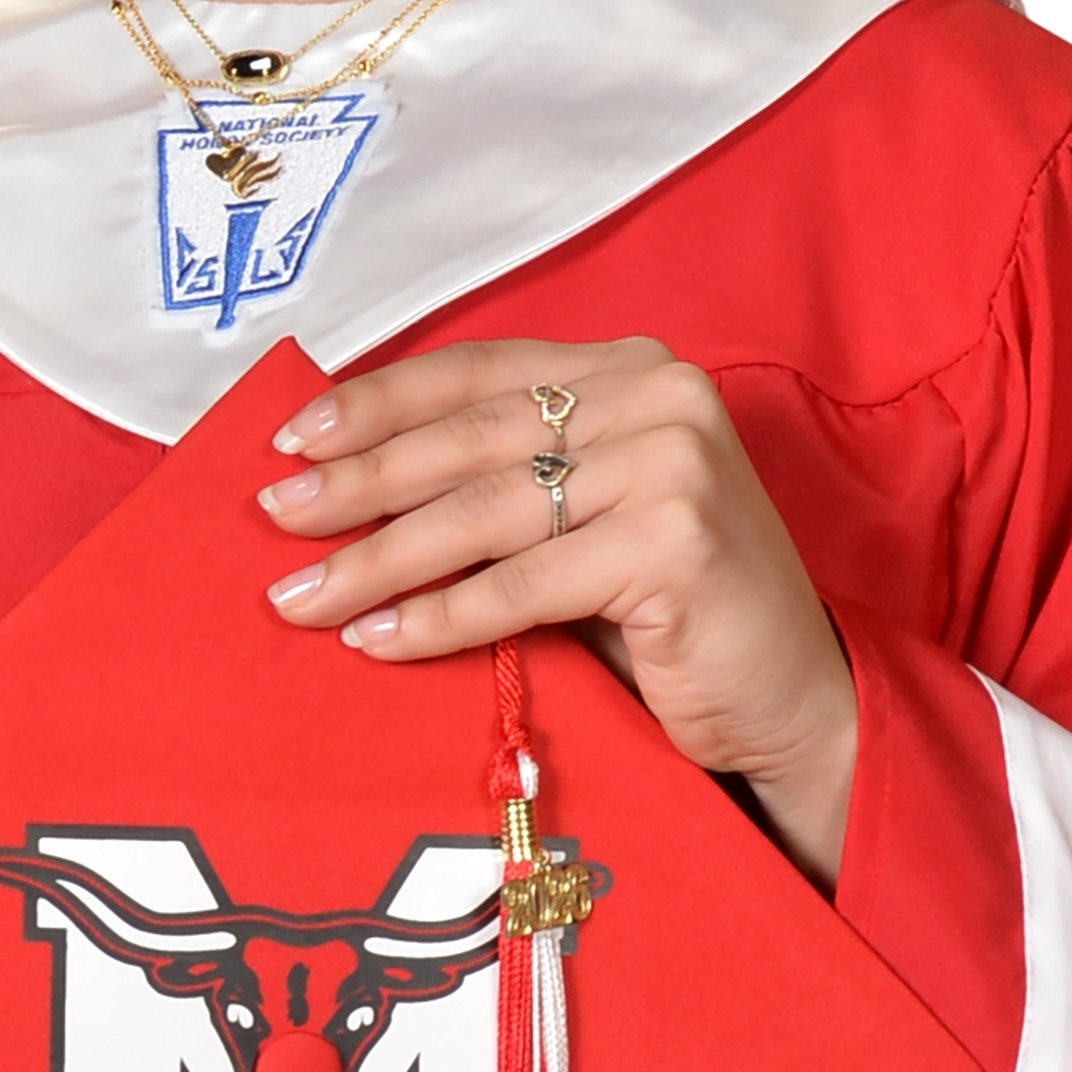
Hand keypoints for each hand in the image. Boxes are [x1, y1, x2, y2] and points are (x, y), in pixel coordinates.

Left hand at [258, 336, 856, 888]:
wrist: (795, 702)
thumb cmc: (672, 614)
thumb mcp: (582, 517)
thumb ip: (501, 477)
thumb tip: (340, 478)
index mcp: (629, 369)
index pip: (475, 371)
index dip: (376, 401)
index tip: (291, 440)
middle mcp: (659, 394)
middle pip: (469, 437)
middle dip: (359, 482)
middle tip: (275, 520)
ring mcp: (675, 462)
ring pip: (486, 512)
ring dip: (379, 559)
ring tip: (304, 597)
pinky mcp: (676, 540)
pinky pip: (523, 584)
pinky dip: (441, 617)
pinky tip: (380, 640)